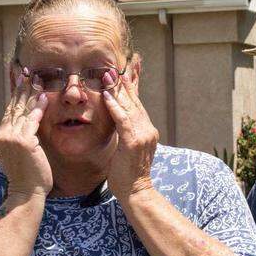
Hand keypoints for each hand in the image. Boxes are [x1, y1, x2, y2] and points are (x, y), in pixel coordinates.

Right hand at [0, 72, 52, 198]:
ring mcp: (13, 138)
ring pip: (22, 110)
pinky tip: (44, 97)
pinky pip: (33, 120)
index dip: (15, 97)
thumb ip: (21, 141)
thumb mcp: (21, 155)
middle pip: (14, 107)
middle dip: (21, 89)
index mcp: (1, 138)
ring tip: (36, 79)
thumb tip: (28, 131)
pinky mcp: (25, 142)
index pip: (9, 113)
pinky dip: (38, 108)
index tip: (20, 83)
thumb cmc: (28, 178)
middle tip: (27, 73)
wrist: (26, 193)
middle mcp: (4, 135)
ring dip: (30, 93)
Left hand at [101, 70, 157, 202]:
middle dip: (127, 81)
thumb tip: (119, 122)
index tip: (129, 68)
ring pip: (130, 107)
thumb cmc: (128, 173)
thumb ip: (126, 133)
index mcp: (146, 129)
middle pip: (136, 100)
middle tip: (120, 64)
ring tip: (109, 74)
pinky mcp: (133, 142)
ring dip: (118, 90)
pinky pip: (123, 120)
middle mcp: (147, 129)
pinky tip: (107, 96)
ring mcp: (142, 135)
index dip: (134, 85)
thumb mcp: (127, 148)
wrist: (136, 191)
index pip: (138, 103)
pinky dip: (115, 107)